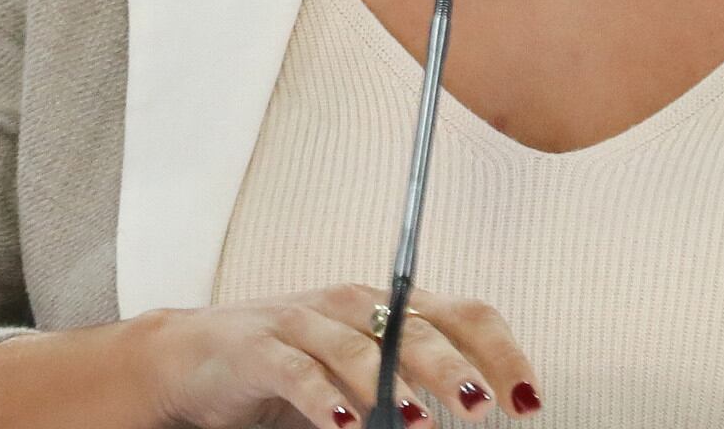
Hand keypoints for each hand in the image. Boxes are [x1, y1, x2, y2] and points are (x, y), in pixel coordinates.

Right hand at [131, 286, 536, 427]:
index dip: (503, 352)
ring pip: (359, 345)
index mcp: (391, 308)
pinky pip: (295, 370)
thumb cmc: (291, 366)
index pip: (464, 315)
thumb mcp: (362, 378)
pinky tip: (343, 424)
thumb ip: (409, 392)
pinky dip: (321, 397)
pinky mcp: (259, 347)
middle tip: (485, 407)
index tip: (528, 400)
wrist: (194, 357)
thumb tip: (475, 413)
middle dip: (455, 369)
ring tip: (417, 421)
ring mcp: (304, 321)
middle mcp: (354, 306)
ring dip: (391, 384)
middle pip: (418, 328)